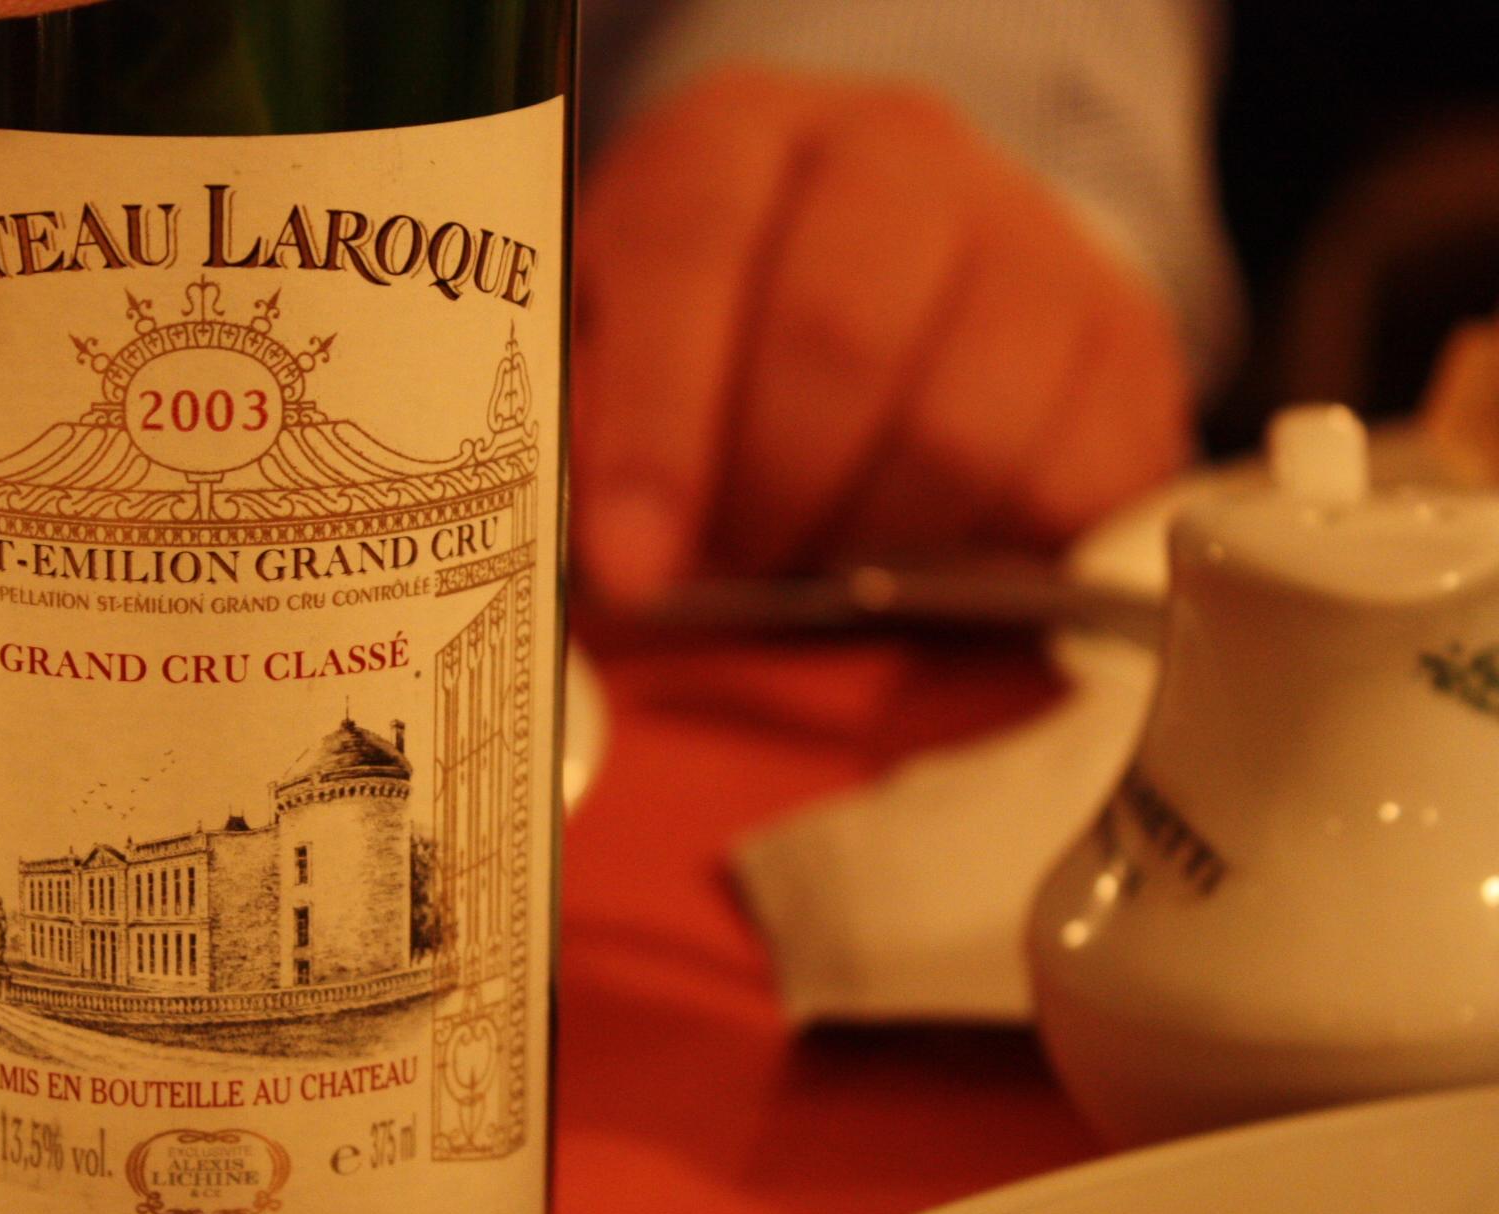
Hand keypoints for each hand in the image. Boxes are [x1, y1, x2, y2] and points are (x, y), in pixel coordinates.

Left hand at [573, 69, 1192, 602]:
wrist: (910, 269)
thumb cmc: (733, 329)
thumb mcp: (624, 339)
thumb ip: (591, 421)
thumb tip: (592, 557)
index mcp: (738, 134)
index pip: (692, 254)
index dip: (657, 431)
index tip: (632, 565)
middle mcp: (898, 154)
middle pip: (839, 342)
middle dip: (770, 498)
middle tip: (736, 569)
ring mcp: (1033, 233)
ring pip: (961, 431)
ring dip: (876, 545)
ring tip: (828, 564)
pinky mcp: (1130, 338)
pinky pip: (1072, 485)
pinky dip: (996, 562)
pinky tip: (935, 561)